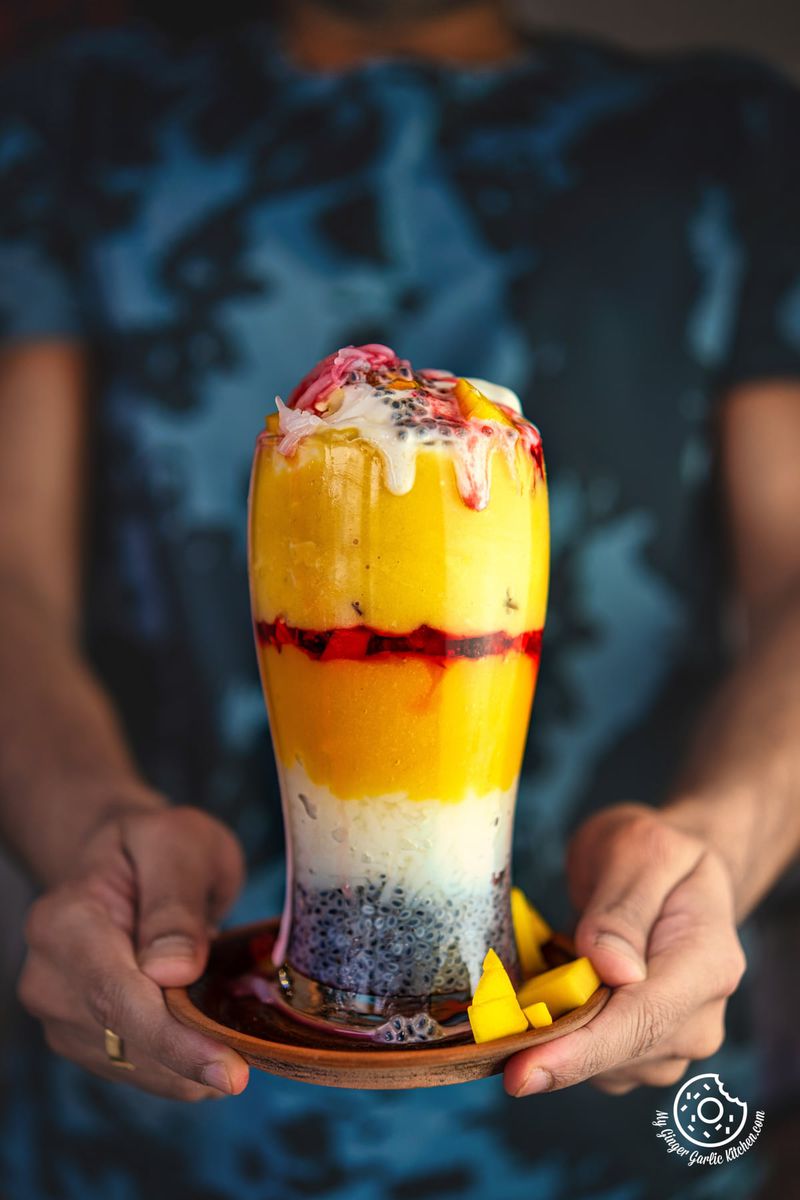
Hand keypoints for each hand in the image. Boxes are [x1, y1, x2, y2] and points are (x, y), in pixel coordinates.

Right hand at [17, 805, 248, 1100]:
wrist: (124, 861)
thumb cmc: (157, 845)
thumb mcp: (179, 843)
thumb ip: (176, 902)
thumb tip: (174, 972)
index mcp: (64, 922)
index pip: (117, 998)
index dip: (176, 1041)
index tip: (232, 1072)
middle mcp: (49, 977)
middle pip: (128, 1042)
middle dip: (198, 1051)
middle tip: (260, 1035)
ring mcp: (61, 1015)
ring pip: (141, 1067)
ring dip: (195, 1054)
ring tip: (227, 1004)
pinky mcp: (84, 1041)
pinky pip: (145, 1071)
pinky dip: (186, 1060)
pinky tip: (212, 1030)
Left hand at [504, 804, 745, 1096]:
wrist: (670, 873)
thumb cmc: (653, 853)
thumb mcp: (639, 852)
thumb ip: (622, 909)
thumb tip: (614, 971)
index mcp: (708, 962)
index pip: (644, 1020)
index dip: (582, 1051)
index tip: (524, 1072)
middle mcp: (700, 1016)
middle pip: (620, 1054)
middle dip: (552, 1048)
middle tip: (488, 1029)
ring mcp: (673, 1040)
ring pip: (602, 1067)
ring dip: (555, 1038)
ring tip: (531, 980)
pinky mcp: (642, 1050)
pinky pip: (592, 1060)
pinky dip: (558, 1036)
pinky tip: (543, 996)